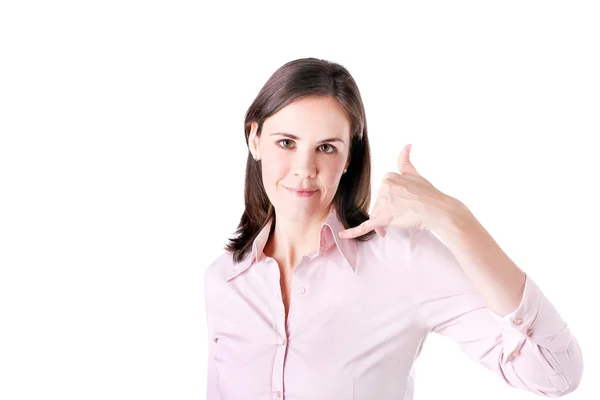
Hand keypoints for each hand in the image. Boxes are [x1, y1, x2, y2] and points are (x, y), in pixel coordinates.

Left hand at [339, 144, 456, 238]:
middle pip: (381, 203)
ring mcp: (383, 203)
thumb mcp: (415, 174)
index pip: (384, 192)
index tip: (404, 202)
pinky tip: (342, 235)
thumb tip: (407, 145)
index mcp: (388, 177)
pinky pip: (366, 226)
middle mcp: (384, 188)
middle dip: (391, 210)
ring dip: (388, 220)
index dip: (393, 199)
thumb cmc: (429, 193)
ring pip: (378, 215)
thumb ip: (405, 161)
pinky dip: (353, 231)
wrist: (438, 210)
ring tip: (404, 219)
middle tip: (408, 211)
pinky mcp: (383, 218)